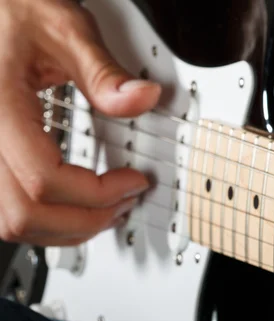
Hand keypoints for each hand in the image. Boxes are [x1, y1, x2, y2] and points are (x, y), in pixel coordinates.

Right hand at [0, 0, 160, 245]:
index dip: (96, 193)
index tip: (133, 183)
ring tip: (103, 211)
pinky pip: (2, 211)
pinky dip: (42, 220)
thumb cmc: (13, 12)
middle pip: (23, 215)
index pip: (44, 179)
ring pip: (8, 223)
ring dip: (63, 228)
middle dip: (85, 220)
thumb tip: (143, 98)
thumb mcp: (63, 29)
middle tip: (124, 204)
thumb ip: (103, 71)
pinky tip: (70, 207)